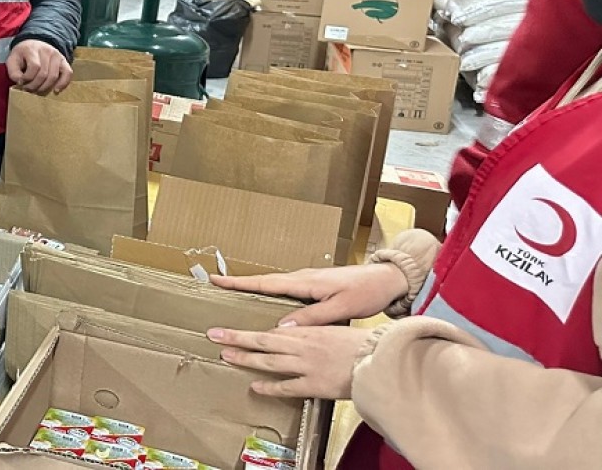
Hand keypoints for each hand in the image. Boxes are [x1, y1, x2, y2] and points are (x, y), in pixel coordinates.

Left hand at [6, 40, 71, 94]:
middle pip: (44, 74)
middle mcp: (46, 50)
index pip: (34, 67)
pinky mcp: (63, 60)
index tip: (21, 83)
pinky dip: (63, 83)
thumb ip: (13, 72)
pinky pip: (68, 73)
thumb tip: (20, 82)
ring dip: (45, 87)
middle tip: (28, 90)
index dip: (27, 78)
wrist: (33, 44)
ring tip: (37, 90)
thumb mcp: (12, 60)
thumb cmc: (22, 55)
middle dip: (35, 86)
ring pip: (54, 76)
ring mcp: (57, 55)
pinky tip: (55, 91)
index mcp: (32, 49)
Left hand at [207, 325, 375, 399]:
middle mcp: (302, 346)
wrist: (381, 359)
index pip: (272, 330)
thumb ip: (315, 331)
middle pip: (262, 341)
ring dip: (246, 358)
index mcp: (308, 331)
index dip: (249, 331)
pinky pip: (287, 386)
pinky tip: (255, 386)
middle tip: (214, 335)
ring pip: (269, 361)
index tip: (231, 329)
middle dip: (236, 338)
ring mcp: (306, 365)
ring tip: (226, 356)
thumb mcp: (337, 329)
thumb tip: (297, 332)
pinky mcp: (314, 384)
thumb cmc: (364, 344)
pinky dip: (270, 387)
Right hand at [211, 263, 409, 326]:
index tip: (217, 280)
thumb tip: (283, 326)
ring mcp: (308, 280)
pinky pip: (285, 287)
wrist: (386, 279)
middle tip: (216, 284)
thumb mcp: (341, 308)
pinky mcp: (315, 285)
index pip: (265, 283)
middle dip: (240, 283)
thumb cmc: (366, 292)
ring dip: (254, 287)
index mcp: (304, 282)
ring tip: (235, 293)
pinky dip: (270, 291)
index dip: (240, 283)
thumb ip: (313, 317)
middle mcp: (302, 278)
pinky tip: (269, 300)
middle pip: (264, 281)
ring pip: (274, 284)